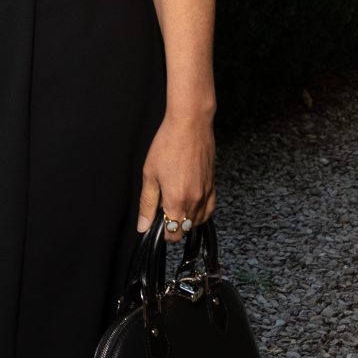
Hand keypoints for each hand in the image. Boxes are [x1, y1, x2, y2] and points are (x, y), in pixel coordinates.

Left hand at [136, 111, 216, 240]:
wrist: (190, 125)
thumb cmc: (168, 144)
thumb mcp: (150, 174)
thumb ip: (147, 203)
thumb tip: (143, 225)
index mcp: (177, 200)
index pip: (172, 233)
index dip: (162, 232)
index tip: (155, 223)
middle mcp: (195, 200)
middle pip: (185, 229)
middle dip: (172, 226)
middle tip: (162, 209)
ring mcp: (207, 193)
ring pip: (198, 221)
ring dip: (186, 219)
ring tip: (174, 204)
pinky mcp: (213, 185)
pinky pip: (209, 209)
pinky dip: (200, 212)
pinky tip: (190, 204)